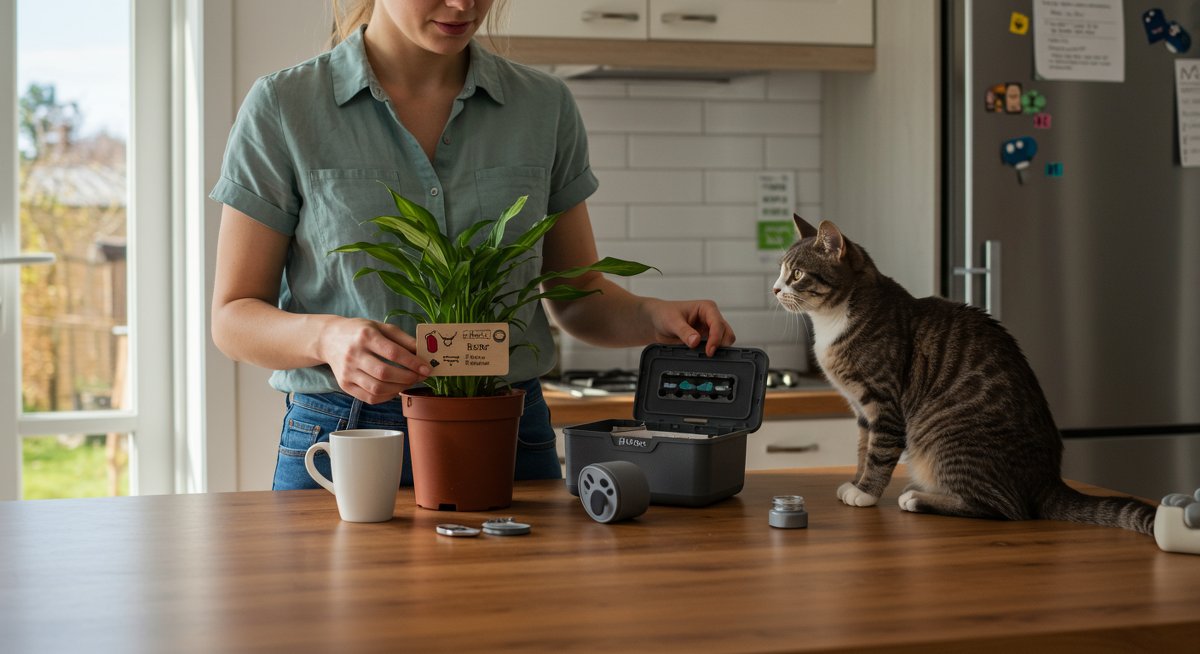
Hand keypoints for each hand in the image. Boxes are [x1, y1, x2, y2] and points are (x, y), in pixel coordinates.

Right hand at [317, 317, 431, 403]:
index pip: (393, 353)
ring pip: (377, 388)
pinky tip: (395, 389)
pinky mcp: (344, 385)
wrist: (329, 339)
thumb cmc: (361, 332)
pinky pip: (369, 397)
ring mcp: (347, 372)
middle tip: (420, 376)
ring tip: (409, 382)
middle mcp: (354, 354)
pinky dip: (387, 396)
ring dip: (399, 388)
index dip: (413, 362)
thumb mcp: (382, 327)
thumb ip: (404, 339)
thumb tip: (424, 353)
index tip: (427, 368)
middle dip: (408, 378)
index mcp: (365, 336)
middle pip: (384, 373)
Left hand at [641, 298, 735, 356]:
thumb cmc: (664, 314)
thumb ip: (684, 331)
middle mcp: (711, 318)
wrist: (656, 321)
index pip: (718, 323)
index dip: (716, 338)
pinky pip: (716, 347)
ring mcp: (709, 329)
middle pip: (726, 333)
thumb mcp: (672, 322)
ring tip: (703, 354)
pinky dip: (712, 352)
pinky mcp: (706, 339)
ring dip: (717, 349)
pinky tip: (702, 355)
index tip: (709, 350)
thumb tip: (695, 341)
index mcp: (706, 308)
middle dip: (720, 344)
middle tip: (707, 353)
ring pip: (724, 340)